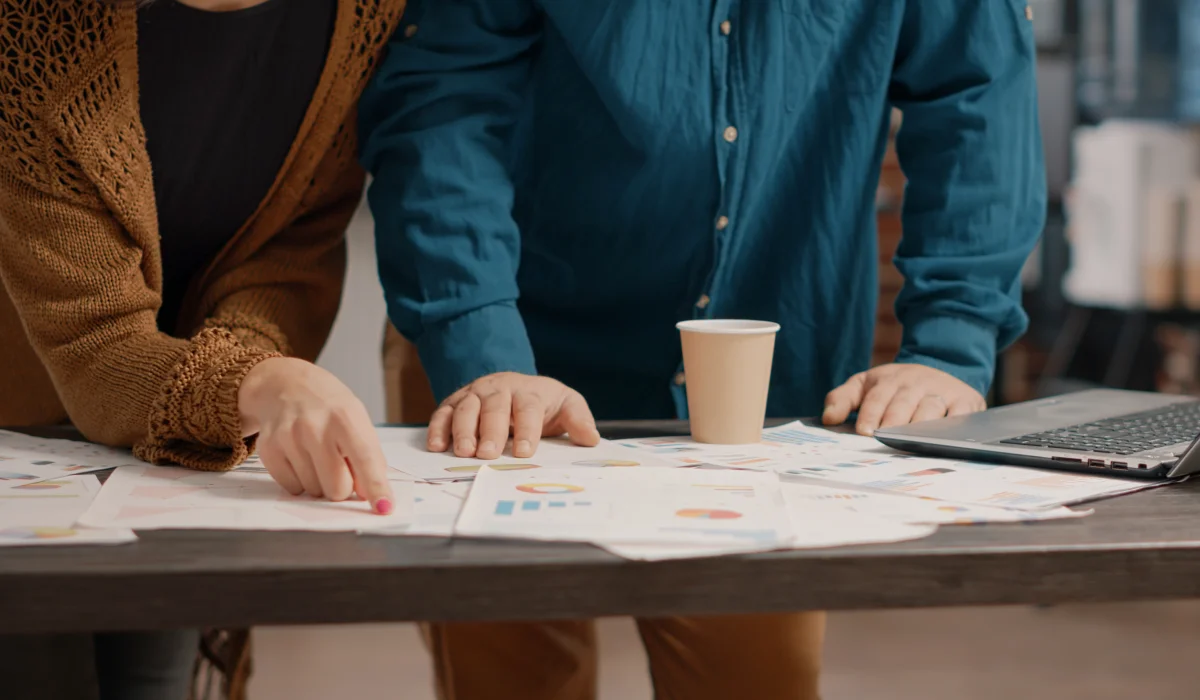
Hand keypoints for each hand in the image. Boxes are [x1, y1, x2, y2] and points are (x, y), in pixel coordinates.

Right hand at [238, 357, 393, 513]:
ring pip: (314, 491)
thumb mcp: (357, 419)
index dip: (377, 487)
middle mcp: (315, 427)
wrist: (285, 386)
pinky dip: (300, 480)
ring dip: (320, 482)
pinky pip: (292, 488)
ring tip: (317, 455)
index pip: (365, 460)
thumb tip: (369, 494)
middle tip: (339, 467)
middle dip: (343, 487)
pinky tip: (300, 457)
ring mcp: (289, 439)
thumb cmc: (328, 406)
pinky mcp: (269, 450)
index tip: (384, 507)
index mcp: (345, 417)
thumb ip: (368, 456)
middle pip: (337, 488)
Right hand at [428, 372, 600, 458]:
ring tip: (464, 453)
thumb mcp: (567, 405)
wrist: (517, 386)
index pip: (529, 408)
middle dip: (491, 431)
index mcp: (529, 390)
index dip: (527, 429)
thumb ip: (579, 419)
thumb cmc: (544, 402)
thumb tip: (591, 438)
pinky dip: (438, 428)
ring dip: (463, 430)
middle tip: (488, 454)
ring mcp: (474, 394)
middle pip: (494, 407)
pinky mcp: (455, 402)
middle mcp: (499, 388)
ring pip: (466, 408)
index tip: (525, 452)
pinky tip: (436, 446)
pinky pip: (443, 413)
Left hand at [822, 363, 985, 435]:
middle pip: (903, 403)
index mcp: (889, 379)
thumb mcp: (866, 385)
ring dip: (921, 426)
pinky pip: (961, 416)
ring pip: (931, 409)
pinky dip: (955, 428)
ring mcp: (942, 391)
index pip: (877, 397)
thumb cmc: (896, 386)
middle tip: (885, 438)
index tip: (864, 431)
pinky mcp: (967, 402)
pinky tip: (944, 439)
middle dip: (893, 421)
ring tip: (912, 442)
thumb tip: (827, 418)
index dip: (870, 414)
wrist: (942, 366)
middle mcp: (916, 383)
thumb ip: (842, 399)